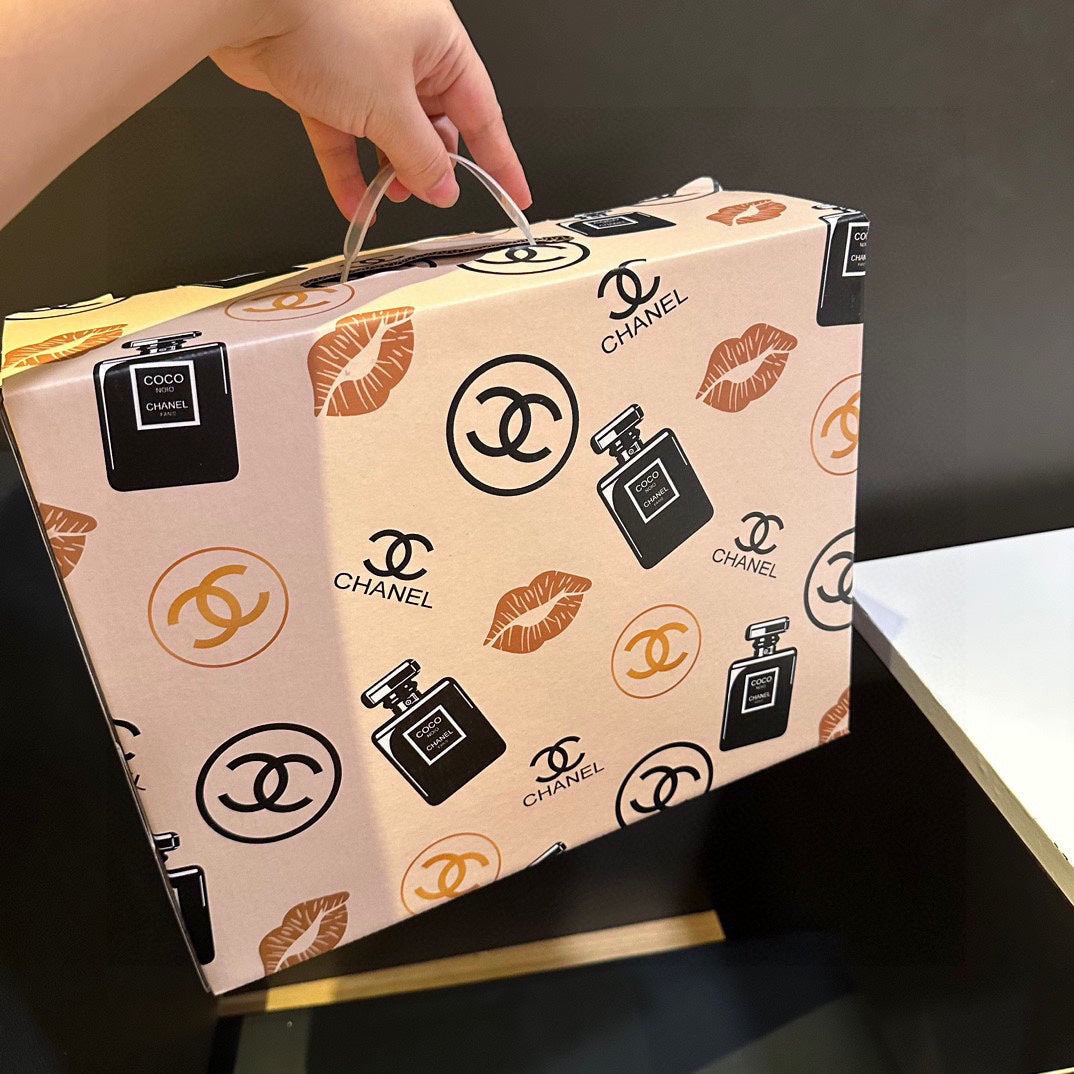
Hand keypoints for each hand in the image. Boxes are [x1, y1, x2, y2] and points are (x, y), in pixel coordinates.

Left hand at [212, 0, 530, 218]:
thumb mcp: (390, 107)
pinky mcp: (320, 79)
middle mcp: (404, 49)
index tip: (514, 194)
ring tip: (388, 199)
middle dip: (430, 167)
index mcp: (438, 41)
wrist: (246, 3)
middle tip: (430, 199)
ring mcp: (360, 64)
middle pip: (432, 124)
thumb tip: (444, 189)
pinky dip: (349, 170)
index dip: (499, 160)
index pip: (482, 112)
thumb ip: (422, 157)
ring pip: (387, 132)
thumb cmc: (326, 25)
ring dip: (389, 172)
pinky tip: (353, 205)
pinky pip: (344, 134)